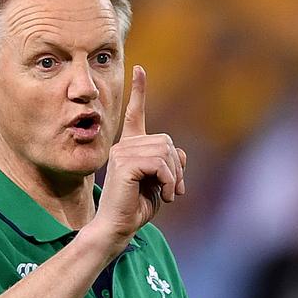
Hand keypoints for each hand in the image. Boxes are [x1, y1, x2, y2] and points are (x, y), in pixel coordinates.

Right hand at [91, 65, 185, 252]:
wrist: (118, 227)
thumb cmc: (136, 208)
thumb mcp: (159, 183)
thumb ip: (169, 165)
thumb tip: (180, 154)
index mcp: (130, 147)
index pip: (135, 113)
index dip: (139, 91)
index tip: (139, 69)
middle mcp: (124, 145)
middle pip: (165, 141)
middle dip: (176, 167)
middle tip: (174, 189)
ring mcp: (122, 153)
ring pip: (165, 152)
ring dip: (173, 177)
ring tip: (168, 194)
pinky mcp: (125, 164)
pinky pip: (159, 164)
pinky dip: (168, 181)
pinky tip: (164, 196)